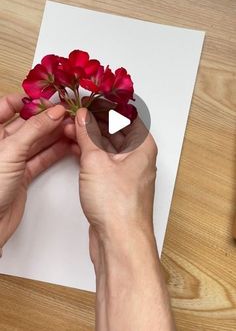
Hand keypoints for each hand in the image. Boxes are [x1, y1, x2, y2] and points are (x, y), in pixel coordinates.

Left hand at [0, 93, 69, 248]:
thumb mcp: (10, 151)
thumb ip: (34, 129)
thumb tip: (53, 112)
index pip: (9, 105)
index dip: (29, 100)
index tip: (49, 99)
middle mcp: (1, 143)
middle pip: (28, 123)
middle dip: (48, 118)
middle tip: (68, 114)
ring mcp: (13, 159)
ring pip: (38, 141)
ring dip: (56, 134)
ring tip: (73, 128)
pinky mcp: (23, 174)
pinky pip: (42, 158)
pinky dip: (56, 151)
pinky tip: (69, 145)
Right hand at [65, 109, 174, 330]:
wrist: (120, 241)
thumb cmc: (118, 205)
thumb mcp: (96, 161)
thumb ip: (87, 135)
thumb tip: (83, 117)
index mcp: (143, 145)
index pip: (127, 115)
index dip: (109, 105)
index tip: (92, 98)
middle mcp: (139, 157)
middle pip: (117, 130)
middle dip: (95, 121)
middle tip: (76, 113)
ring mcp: (128, 173)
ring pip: (109, 147)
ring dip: (91, 137)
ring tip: (71, 128)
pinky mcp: (117, 186)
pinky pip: (104, 162)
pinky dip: (91, 154)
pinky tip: (76, 148)